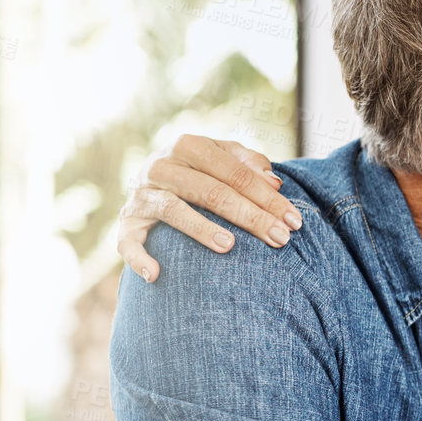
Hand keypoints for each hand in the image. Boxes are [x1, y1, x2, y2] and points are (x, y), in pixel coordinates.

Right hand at [117, 134, 301, 281]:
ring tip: (229, 246)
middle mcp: (162, 166)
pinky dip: (139, 258)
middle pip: (212, 192)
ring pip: (173, 210)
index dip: (268, 197)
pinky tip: (156, 274)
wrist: (147, 181)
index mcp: (189, 146)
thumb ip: (249, 164)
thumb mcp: (222, 158)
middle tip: (280, 239)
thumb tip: (274, 181)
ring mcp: (141, 194)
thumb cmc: (198, 170)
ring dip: (201, 229)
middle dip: (251, 216)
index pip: (236, 173)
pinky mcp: (127, 222)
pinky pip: (129, 242)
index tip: (294, 220)